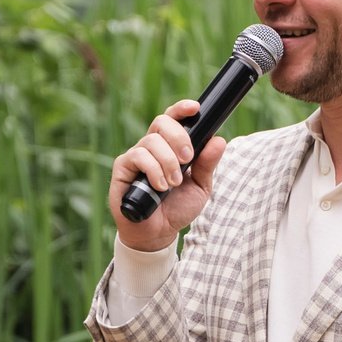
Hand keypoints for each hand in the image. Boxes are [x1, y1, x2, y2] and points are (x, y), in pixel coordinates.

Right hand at [109, 101, 228, 252]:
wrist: (158, 233)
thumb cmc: (177, 208)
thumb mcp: (200, 186)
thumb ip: (207, 164)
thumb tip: (219, 140)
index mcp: (171, 147)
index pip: (173, 119)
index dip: (181, 109)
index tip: (194, 108)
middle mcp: (152, 147)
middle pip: (162, 122)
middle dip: (179, 137)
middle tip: (188, 159)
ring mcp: (136, 156)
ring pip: (151, 140)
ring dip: (168, 161)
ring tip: (174, 183)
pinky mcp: (122, 168)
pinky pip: (138, 156)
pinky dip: (153, 170)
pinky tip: (160, 186)